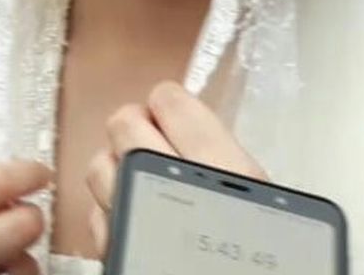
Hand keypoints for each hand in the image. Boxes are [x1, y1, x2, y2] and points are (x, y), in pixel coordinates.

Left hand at [85, 81, 265, 255]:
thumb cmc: (263, 260)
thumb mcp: (268, 203)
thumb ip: (232, 164)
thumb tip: (206, 138)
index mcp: (220, 170)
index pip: (171, 103)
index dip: (171, 103)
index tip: (176, 111)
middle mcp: (169, 187)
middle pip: (124, 123)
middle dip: (138, 126)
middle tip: (156, 139)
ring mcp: (132, 218)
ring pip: (99, 166)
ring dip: (116, 166)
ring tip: (140, 179)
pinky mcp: (111, 248)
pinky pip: (95, 214)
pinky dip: (109, 209)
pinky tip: (132, 215)